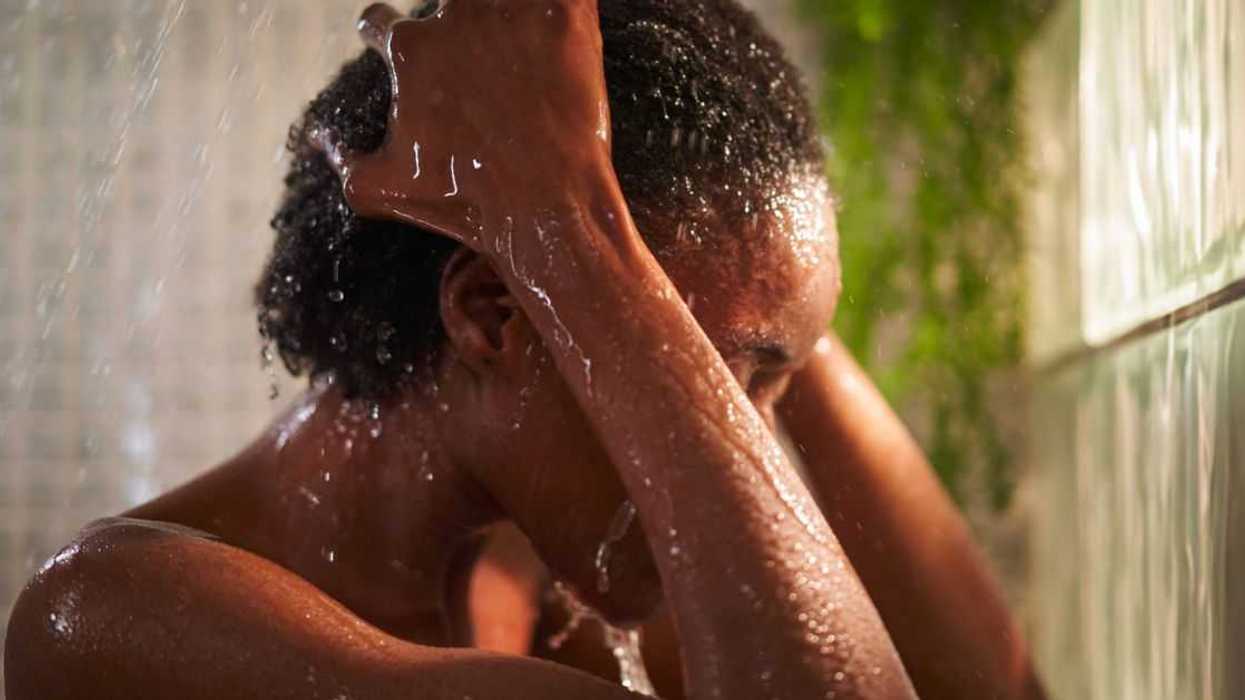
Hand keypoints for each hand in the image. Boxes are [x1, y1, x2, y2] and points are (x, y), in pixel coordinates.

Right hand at [314, 0, 614, 251]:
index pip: (380, 21)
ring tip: (518, 42)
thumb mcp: (381, 190)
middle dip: (455, 19)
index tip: (400, 52)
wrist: (545, 206)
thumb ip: (342, 159)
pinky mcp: (566, 17)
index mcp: (409, 49)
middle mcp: (455, 20)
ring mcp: (512, 13)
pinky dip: (562, 7)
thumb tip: (317, 138)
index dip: (382, 35)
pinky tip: (558, 27)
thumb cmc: (464, 203)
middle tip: (474, 52)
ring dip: (505, 12)